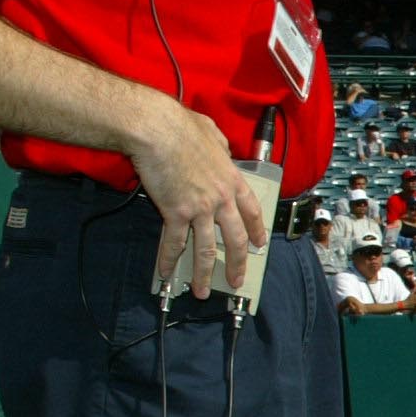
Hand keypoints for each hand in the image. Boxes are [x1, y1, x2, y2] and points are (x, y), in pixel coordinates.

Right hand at [130, 99, 264, 298]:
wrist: (156, 128)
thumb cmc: (179, 124)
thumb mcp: (211, 131)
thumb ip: (219, 145)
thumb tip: (220, 146)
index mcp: (231, 179)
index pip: (251, 211)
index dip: (256, 230)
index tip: (259, 244)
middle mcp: (221, 198)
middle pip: (235, 238)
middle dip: (236, 263)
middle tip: (236, 280)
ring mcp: (201, 207)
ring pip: (206, 248)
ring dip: (203, 273)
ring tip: (202, 291)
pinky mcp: (176, 212)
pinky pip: (174, 242)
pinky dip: (168, 258)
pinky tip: (166, 271)